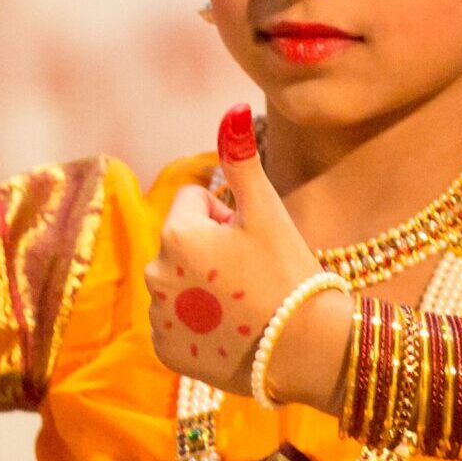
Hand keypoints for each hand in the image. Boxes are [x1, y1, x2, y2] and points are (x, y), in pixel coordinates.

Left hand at [142, 105, 324, 393]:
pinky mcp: (166, 350)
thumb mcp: (266, 210)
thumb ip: (241, 159)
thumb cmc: (290, 273)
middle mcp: (155, 274)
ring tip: (245, 303)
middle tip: (252, 271)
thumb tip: (233, 109)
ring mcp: (159, 316)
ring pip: (178, 282)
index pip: (194, 200)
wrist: (306, 349)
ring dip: (202, 286)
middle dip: (211, 248)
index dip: (226, 214)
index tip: (252, 238)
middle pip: (182, 241)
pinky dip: (198, 325)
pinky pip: (176, 324)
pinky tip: (231, 330)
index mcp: (177, 233)